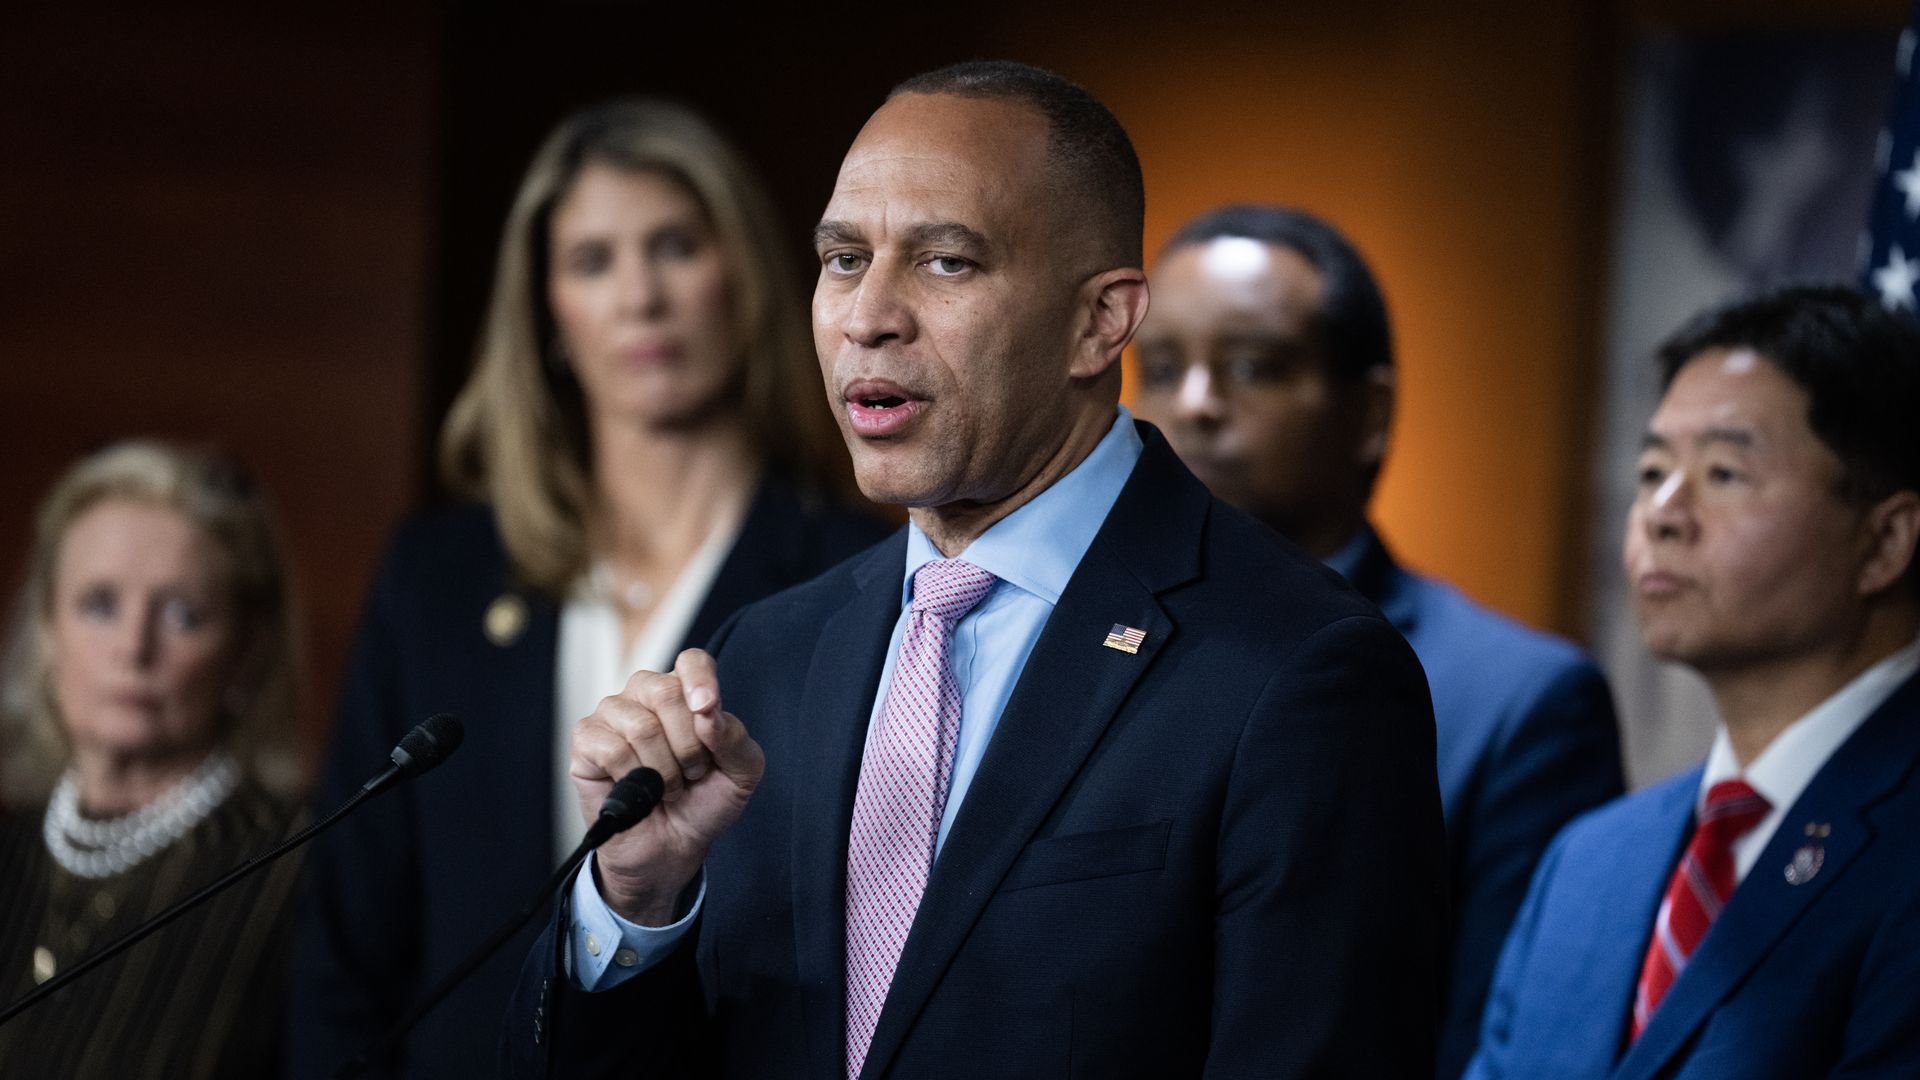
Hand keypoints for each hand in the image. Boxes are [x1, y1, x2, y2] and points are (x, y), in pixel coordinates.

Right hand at [569, 648, 763, 924]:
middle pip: (665, 691)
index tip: (707, 710)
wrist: (673, 849)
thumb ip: (734, 737)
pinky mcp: (586, 741)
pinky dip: (634, 778)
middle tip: (692, 773)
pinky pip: (611, 748)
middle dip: (689, 745)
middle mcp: (645, 695)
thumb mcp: (741, 773)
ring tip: (668, 788)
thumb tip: (706, 710)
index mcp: (684, 692)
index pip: (692, 662)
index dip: (701, 681)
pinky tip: (639, 791)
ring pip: (641, 726)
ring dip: (664, 770)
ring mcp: (612, 715)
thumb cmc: (705, 803)